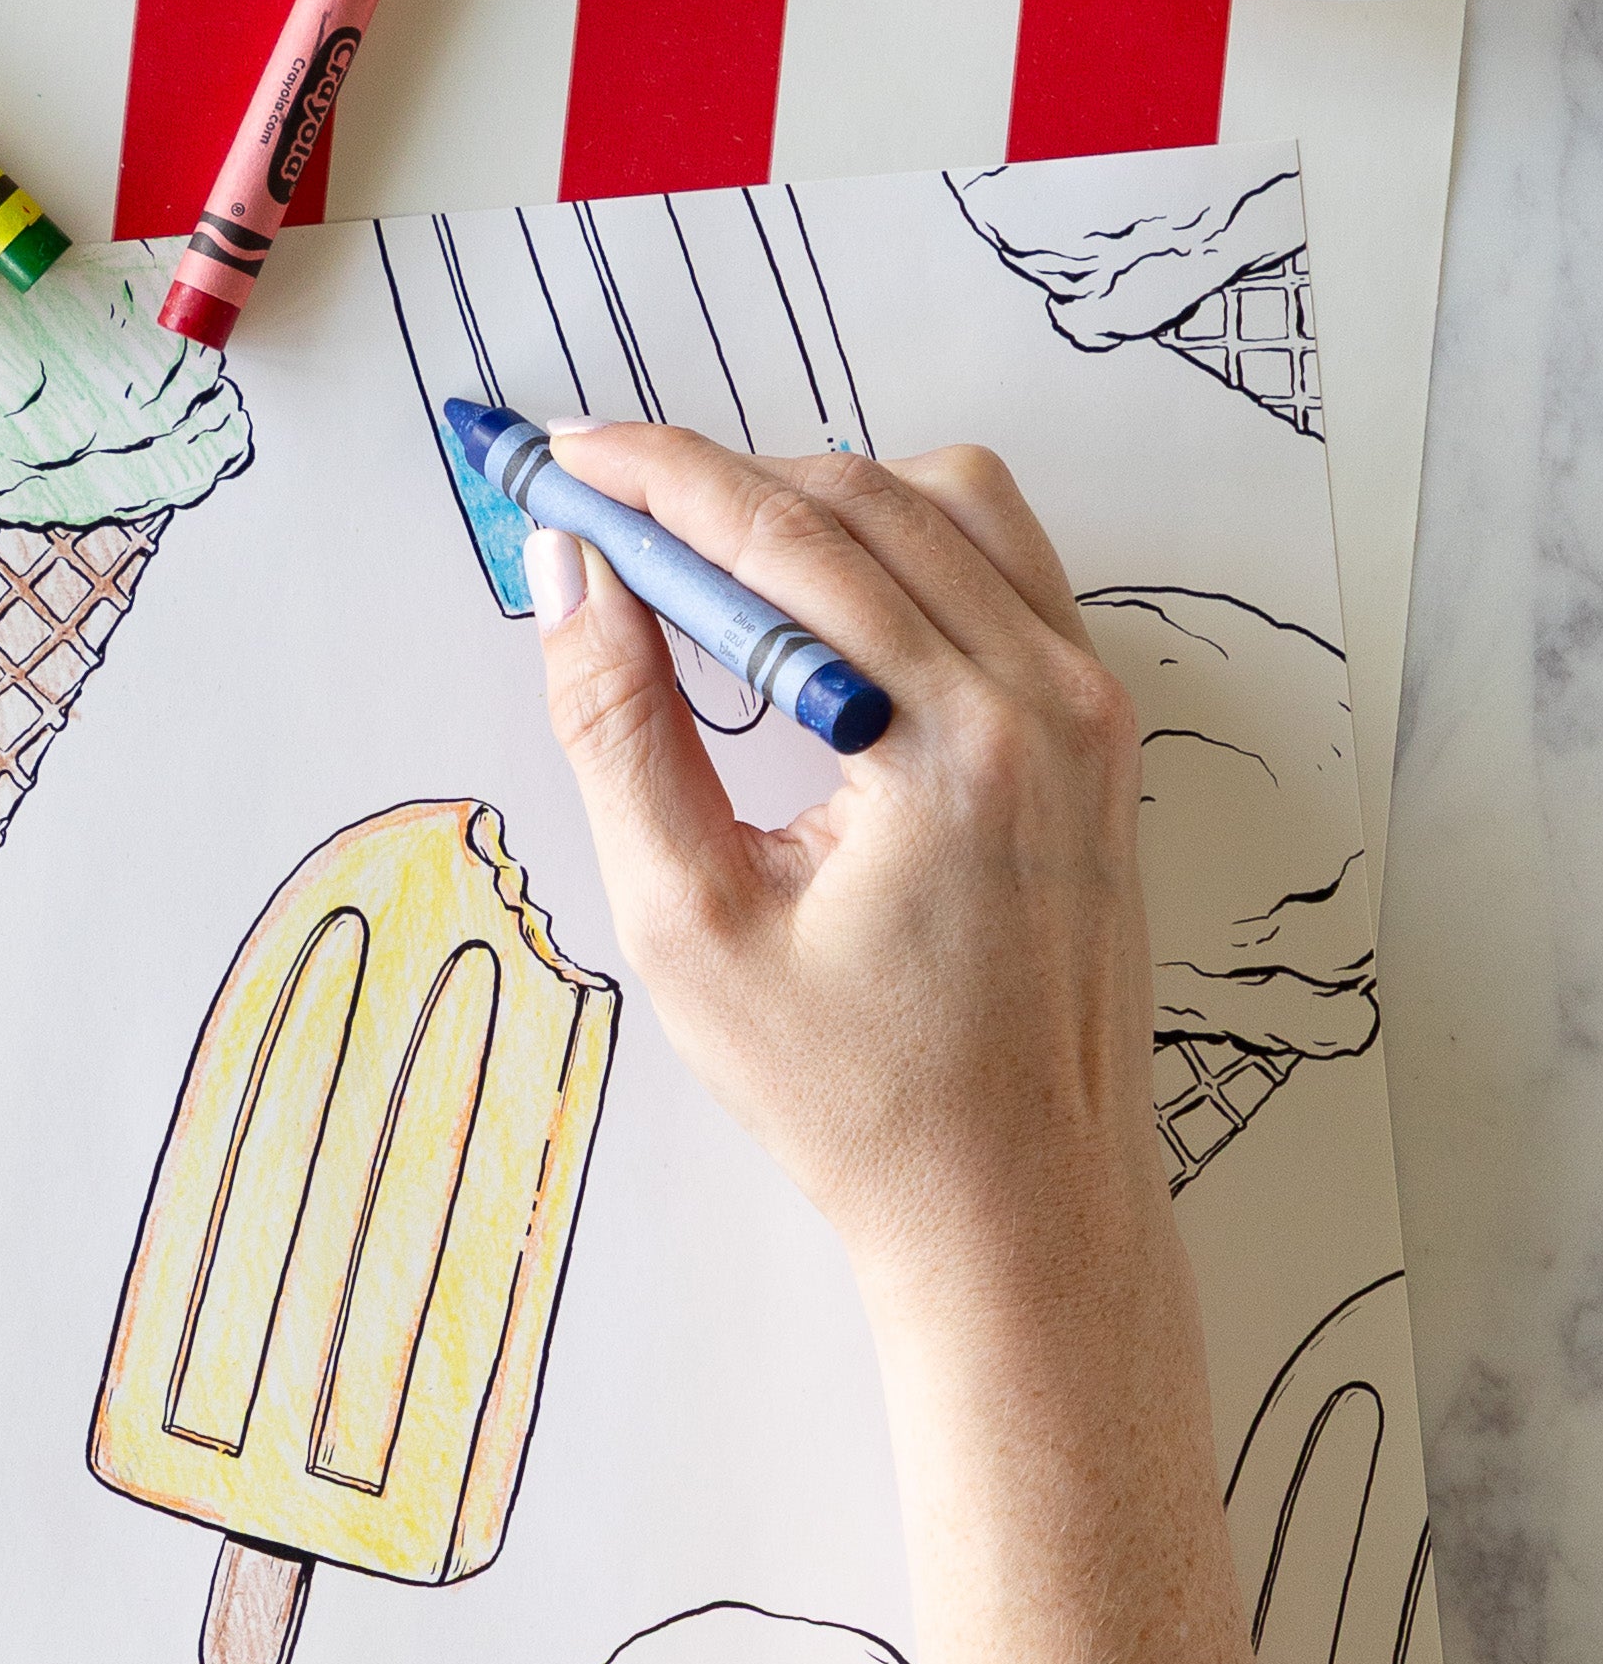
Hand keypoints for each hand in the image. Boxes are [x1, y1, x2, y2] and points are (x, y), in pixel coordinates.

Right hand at [528, 426, 1162, 1333]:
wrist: (1022, 1206)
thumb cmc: (861, 1097)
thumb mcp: (688, 925)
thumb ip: (619, 728)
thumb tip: (575, 577)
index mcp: (955, 747)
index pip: (783, 538)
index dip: (656, 476)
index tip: (564, 458)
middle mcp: (1047, 698)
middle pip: (859, 498)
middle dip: (711, 480)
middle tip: (597, 506)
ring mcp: (1091, 705)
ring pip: (944, 502)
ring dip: (810, 497)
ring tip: (700, 556)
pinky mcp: (1099, 726)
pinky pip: (1000, 560)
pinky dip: (897, 540)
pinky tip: (815, 603)